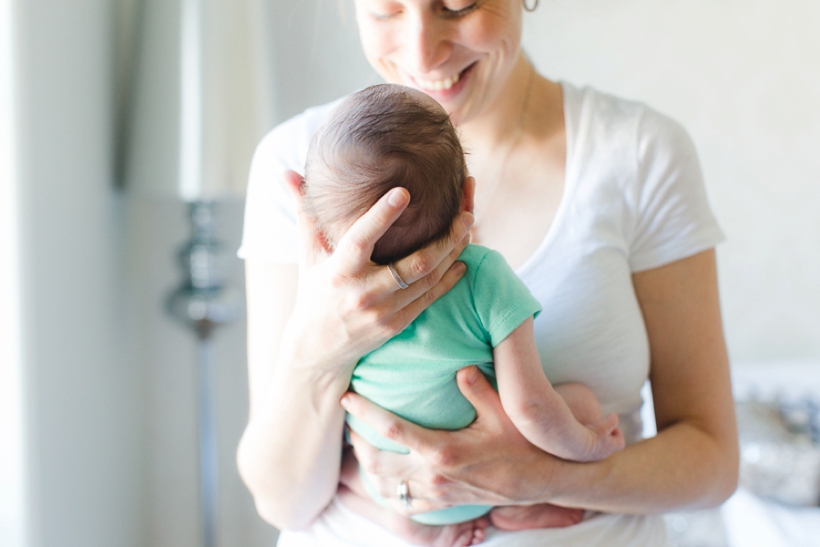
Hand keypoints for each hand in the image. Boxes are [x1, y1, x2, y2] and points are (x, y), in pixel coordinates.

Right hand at [281, 170, 473, 376]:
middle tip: (465, 212)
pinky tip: (461, 260)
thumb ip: (304, 212)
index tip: (403, 191)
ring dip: (452, 253)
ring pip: (427, 279)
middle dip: (445, 237)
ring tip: (467, 229)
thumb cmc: (314, 290)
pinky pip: (430, 298)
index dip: (381, 216)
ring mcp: (382, 312)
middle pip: (413, 263)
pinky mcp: (396, 325)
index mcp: (339, 271)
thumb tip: (288, 172)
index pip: (361, 240)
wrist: (317, 348)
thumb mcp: (308, 254)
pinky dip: (449, 278)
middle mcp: (362, 293)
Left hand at [341, 365, 564, 513]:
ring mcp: (437, 493)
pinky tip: (383, 478)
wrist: (541, 480)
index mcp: (443, 450)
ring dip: (366, 467)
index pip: (392, 429)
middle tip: (348, 421)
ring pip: (385, 486)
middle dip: (356, 441)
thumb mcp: (502, 411)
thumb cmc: (522, 443)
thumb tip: (458, 365)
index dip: (365, 412)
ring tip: (358, 446)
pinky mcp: (443, 504)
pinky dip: (387, 491)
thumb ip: (476, 387)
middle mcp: (434, 475)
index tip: (347, 396)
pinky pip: (404, 504)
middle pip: (377, 462)